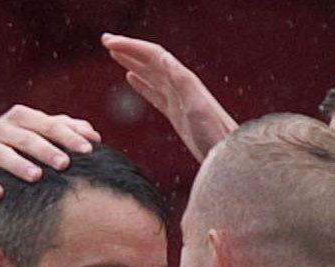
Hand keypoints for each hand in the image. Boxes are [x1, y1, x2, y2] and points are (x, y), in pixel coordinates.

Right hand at [0, 104, 102, 198]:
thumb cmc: (31, 144)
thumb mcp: (50, 133)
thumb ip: (71, 130)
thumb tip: (94, 136)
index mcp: (23, 116)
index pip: (49, 125)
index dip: (69, 136)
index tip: (88, 150)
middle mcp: (2, 127)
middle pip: (27, 138)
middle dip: (46, 150)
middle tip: (64, 164)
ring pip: (2, 154)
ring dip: (18, 164)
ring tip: (36, 176)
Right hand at [102, 34, 238, 160]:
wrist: (229, 157)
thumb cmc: (216, 136)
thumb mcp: (198, 108)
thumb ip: (182, 82)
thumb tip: (164, 57)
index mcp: (183, 81)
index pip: (152, 55)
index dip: (130, 47)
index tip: (108, 43)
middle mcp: (180, 86)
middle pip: (150, 60)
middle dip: (128, 48)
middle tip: (105, 41)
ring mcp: (178, 100)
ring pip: (150, 73)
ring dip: (131, 61)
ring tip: (113, 52)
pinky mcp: (177, 114)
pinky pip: (154, 92)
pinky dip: (141, 82)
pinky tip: (131, 77)